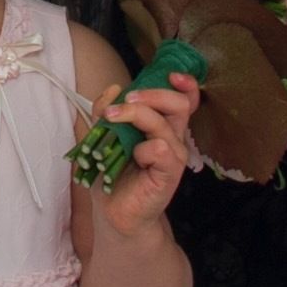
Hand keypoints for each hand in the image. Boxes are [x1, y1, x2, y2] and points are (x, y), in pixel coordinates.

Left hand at [91, 79, 200, 236]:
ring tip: (112, 118)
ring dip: (137, 114)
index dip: (184, 84)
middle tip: (128, 99)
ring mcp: (173, 156)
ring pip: (165, 123)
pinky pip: (160, 149)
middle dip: (153, 94)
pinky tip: (133, 158)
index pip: (184, 99)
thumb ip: (106, 111)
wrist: (114, 212)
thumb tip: (113, 88)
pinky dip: (142, 148)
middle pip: (180, 104)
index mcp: (162, 126)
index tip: (171, 74)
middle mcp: (172, 138)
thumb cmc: (111, 174)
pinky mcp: (169, 174)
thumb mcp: (102, 136)